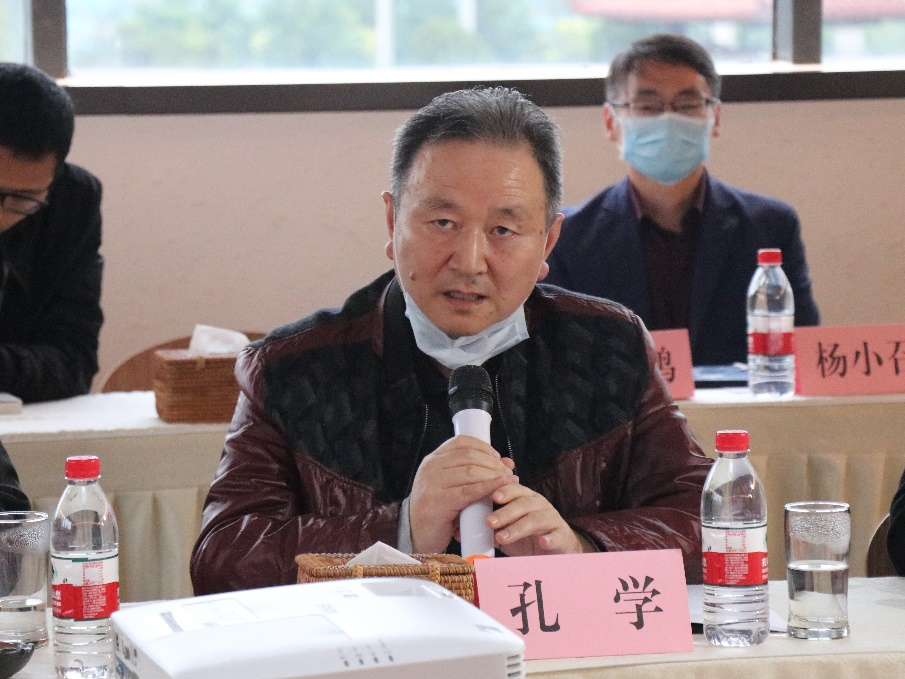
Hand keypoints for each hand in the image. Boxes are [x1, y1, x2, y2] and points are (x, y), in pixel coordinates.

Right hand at [409, 435, 516, 553]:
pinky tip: (502, 486)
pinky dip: (489, 486)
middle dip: (493, 463)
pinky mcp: (440, 502)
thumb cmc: (438, 510)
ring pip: (471, 471)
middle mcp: (431, 468)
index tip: (496, 457)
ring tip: (509, 481)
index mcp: (432, 460)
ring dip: (495, 474)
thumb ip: (475, 471)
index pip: (460, 442)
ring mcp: (433, 484)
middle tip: (508, 472)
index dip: (482, 447)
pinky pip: (470, 491)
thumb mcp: (453, 486)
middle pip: (469, 456)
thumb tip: (506, 462)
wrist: (417, 534)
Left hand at [487, 484, 591, 556]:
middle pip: (523, 504)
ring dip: (518, 528)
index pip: (514, 489)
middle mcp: (539, 505)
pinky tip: (542, 542)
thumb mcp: (507, 529)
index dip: (504, 491)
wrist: (558, 549)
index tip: (491, 496)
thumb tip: (462, 530)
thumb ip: (490, 528)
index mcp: (525, 499)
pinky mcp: (563, 536)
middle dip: (505, 512)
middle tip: (489, 521)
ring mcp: (552, 519)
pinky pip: (558, 536)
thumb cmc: (528, 536)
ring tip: (502, 537)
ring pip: (536, 520)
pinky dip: (550, 539)